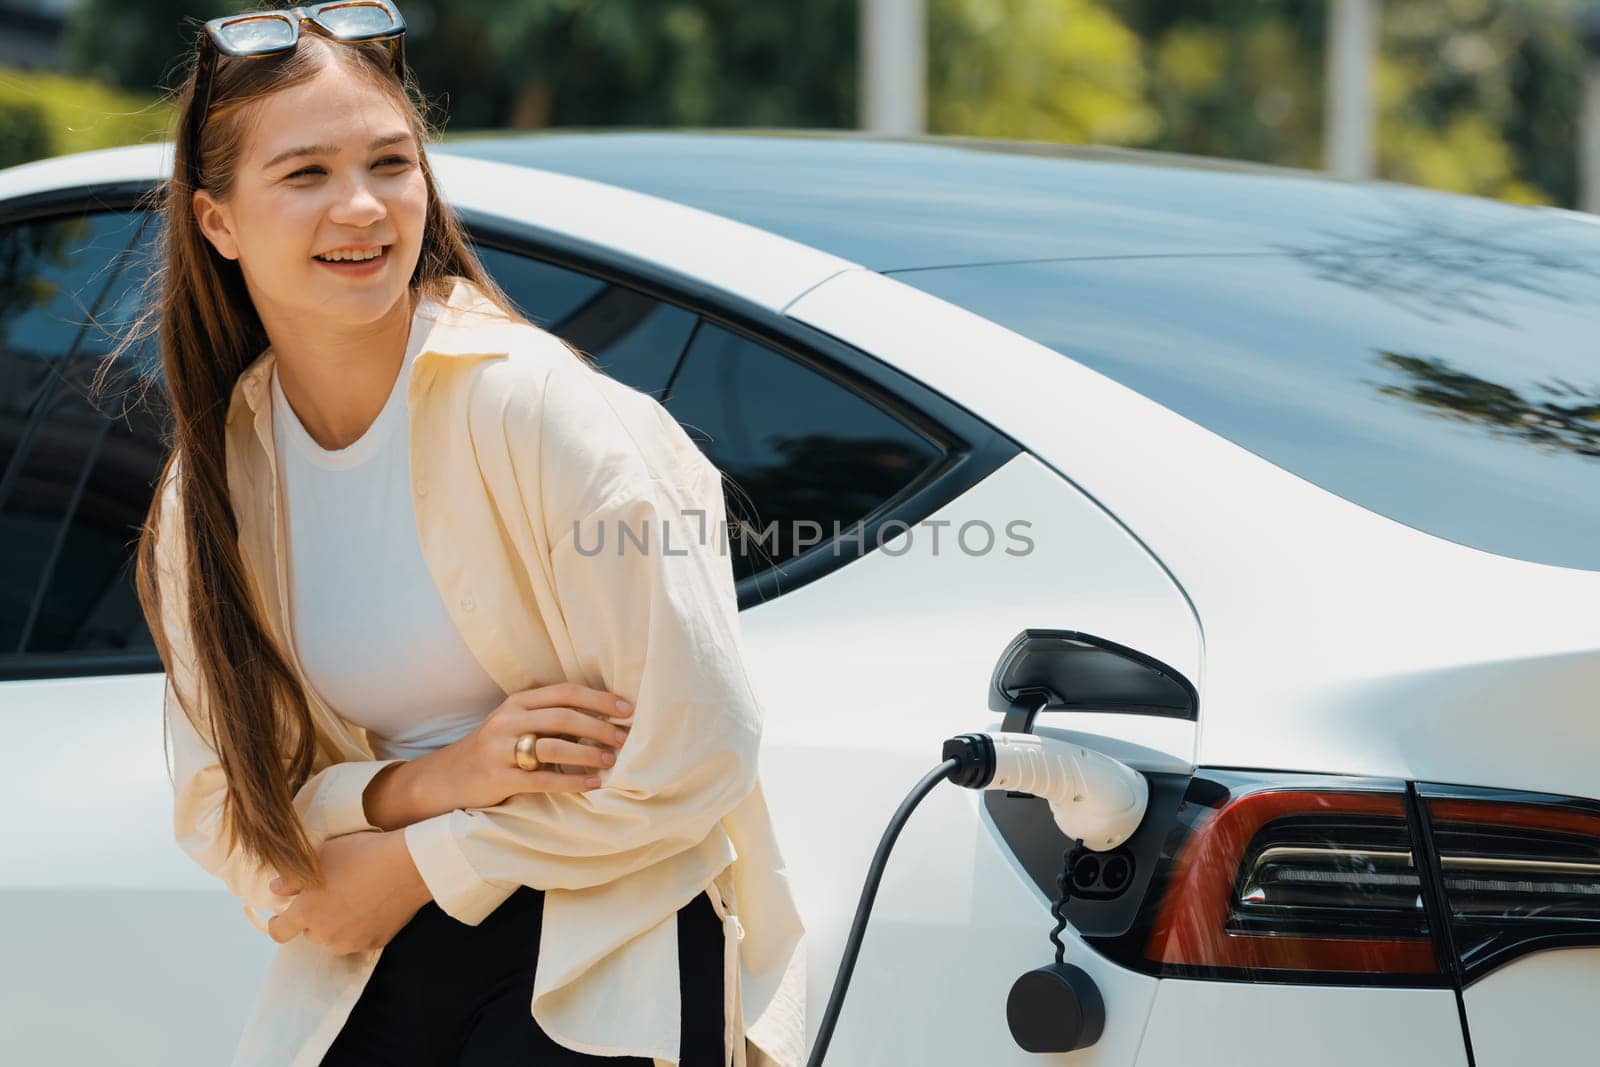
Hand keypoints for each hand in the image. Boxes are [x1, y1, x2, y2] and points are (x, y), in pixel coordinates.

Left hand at [266, 830, 428, 954]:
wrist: (408, 865)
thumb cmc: (363, 855)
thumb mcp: (321, 856)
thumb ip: (292, 878)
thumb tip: (276, 889)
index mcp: (308, 912)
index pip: (279, 931)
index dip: (279, 923)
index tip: (283, 914)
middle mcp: (326, 933)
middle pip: (310, 933)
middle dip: (314, 918)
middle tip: (329, 895)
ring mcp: (352, 941)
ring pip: (335, 938)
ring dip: (337, 925)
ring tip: (353, 899)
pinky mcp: (376, 942)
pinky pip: (360, 938)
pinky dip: (361, 926)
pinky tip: (372, 904)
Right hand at [423, 682, 635, 812]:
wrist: (446, 777)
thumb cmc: (493, 749)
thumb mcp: (515, 723)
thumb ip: (548, 716)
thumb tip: (602, 717)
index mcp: (518, 702)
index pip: (566, 692)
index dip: (600, 698)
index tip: (627, 709)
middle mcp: (508, 719)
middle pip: (564, 716)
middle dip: (600, 726)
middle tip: (625, 737)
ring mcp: (501, 748)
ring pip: (554, 746)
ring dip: (589, 753)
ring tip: (611, 760)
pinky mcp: (498, 777)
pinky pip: (542, 779)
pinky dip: (572, 781)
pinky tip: (592, 783)